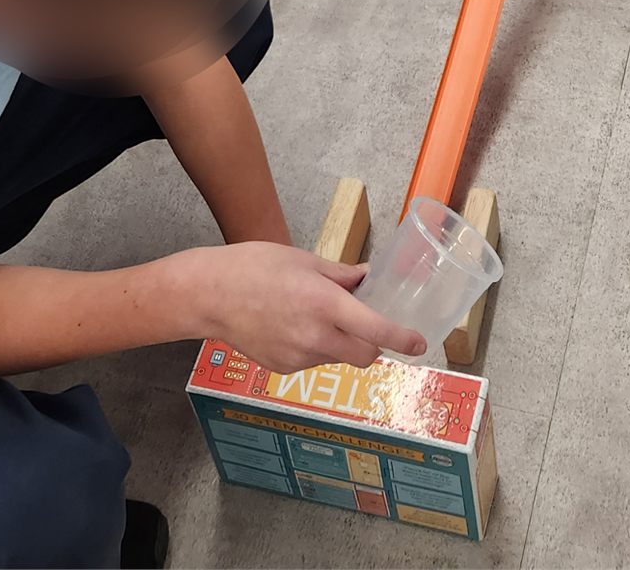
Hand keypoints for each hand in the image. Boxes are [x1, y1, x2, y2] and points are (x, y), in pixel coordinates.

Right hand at [180, 243, 426, 371]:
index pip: (375, 330)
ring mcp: (298, 358)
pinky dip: (318, 348)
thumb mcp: (304, 260)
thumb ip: (341, 274)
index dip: (402, 339)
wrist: (209, 295)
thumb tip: (369, 277)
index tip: (420, 343)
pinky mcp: (282, 369)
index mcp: (325, 304)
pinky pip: (314, 362)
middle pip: (365, 356)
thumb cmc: (255, 266)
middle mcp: (315, 337)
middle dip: (375, 344)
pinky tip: (296, 327)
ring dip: (343, 344)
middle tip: (369, 323)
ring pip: (338, 358)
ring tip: (320, 316)